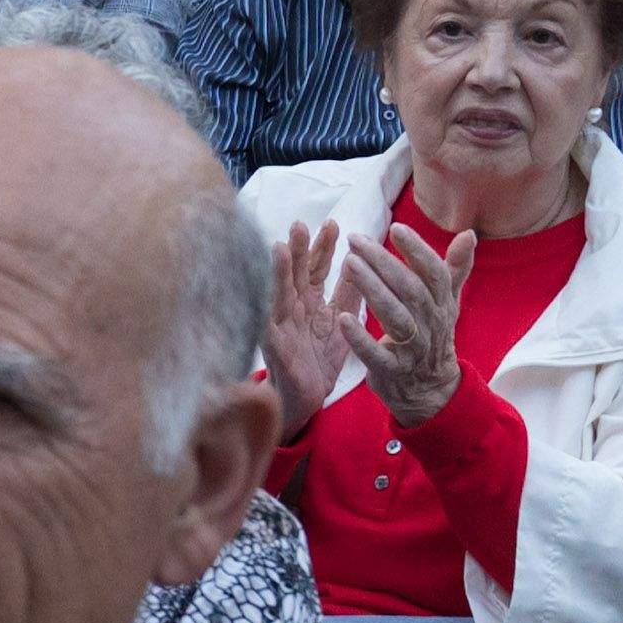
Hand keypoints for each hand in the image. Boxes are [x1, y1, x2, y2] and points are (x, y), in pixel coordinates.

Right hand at [263, 219, 355, 432]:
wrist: (307, 399)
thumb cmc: (319, 360)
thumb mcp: (340, 322)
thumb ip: (348, 295)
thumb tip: (360, 262)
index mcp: (310, 301)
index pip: (316, 268)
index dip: (323, 246)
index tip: (334, 224)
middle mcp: (292, 308)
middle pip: (294, 273)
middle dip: (297, 250)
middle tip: (300, 224)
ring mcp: (279, 325)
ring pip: (276, 293)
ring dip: (277, 273)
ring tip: (278, 248)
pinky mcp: (272, 347)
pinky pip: (267, 325)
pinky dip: (265, 308)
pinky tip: (263, 293)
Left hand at [333, 222, 466, 429]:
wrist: (430, 390)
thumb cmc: (432, 336)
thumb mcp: (447, 303)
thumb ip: (455, 268)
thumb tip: (470, 234)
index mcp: (442, 304)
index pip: (434, 273)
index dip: (418, 250)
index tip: (396, 228)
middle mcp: (431, 324)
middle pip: (410, 290)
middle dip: (384, 263)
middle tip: (357, 240)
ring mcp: (413, 349)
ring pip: (395, 316)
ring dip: (372, 290)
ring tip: (349, 264)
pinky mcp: (392, 371)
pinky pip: (376, 355)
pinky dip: (360, 338)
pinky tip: (342, 318)